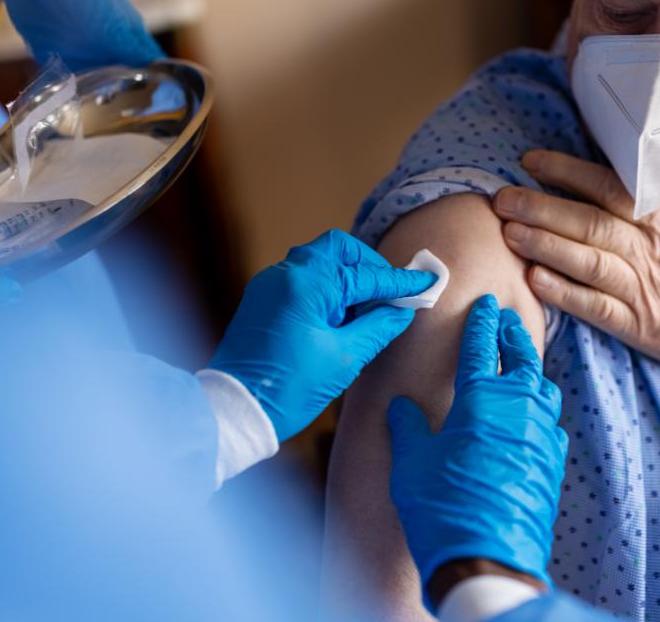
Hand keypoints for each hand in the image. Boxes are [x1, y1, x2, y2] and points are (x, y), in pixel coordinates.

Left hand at [208, 229, 435, 441]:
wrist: (234, 411)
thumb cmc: (288, 389)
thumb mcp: (344, 359)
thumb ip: (377, 327)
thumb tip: (401, 311)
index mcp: (306, 284)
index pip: (365, 275)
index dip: (399, 282)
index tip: (425, 284)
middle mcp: (285, 275)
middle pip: (337, 249)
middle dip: (369, 265)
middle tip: (392, 290)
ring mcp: (269, 286)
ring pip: (318, 262)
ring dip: (347, 277)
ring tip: (369, 308)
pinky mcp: (262, 301)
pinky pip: (301, 280)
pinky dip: (326, 288)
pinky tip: (342, 316)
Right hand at [388, 295, 566, 612]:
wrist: (486, 558)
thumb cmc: (441, 506)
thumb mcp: (411, 462)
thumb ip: (407, 426)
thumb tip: (400, 405)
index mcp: (480, 397)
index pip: (480, 346)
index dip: (480, 321)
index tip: (485, 302)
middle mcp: (518, 407)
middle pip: (521, 357)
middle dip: (512, 334)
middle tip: (506, 320)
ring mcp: (541, 434)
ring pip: (542, 387)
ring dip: (531, 369)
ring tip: (521, 363)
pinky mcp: (553, 460)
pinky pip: (550, 422)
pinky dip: (539, 408)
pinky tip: (531, 416)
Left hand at [493, 151, 659, 402]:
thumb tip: (636, 181)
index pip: (607, 185)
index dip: (565, 171)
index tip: (530, 160)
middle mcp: (652, 248)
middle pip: (586, 220)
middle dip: (539, 206)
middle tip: (499, 196)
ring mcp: (646, 288)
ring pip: (586, 260)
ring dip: (542, 244)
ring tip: (507, 232)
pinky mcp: (643, 326)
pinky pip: (597, 308)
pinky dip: (565, 294)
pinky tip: (535, 282)